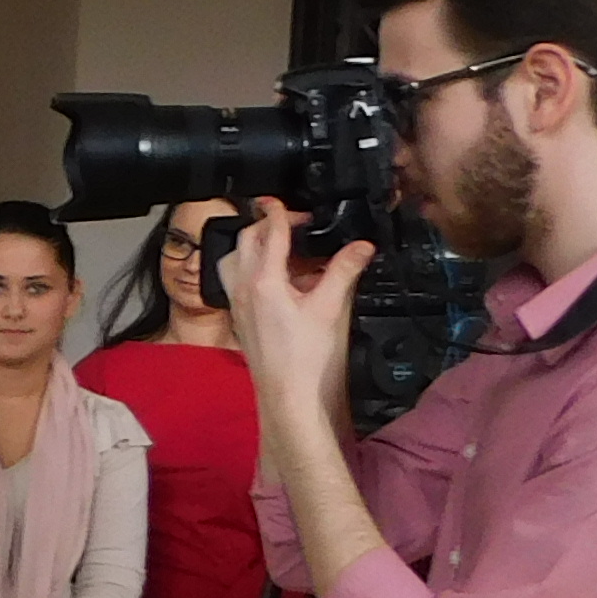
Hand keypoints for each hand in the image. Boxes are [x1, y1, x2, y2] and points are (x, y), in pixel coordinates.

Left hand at [225, 201, 370, 417]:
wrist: (288, 396)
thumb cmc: (307, 357)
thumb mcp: (331, 308)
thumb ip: (344, 271)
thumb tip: (361, 246)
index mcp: (263, 280)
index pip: (269, 233)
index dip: (278, 212)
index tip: (282, 201)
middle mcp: (243, 289)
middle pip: (246, 242)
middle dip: (267, 226)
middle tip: (295, 224)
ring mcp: (238, 305)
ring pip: (235, 262)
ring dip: (253, 247)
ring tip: (282, 249)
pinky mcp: (241, 320)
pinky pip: (238, 282)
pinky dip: (253, 269)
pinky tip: (280, 280)